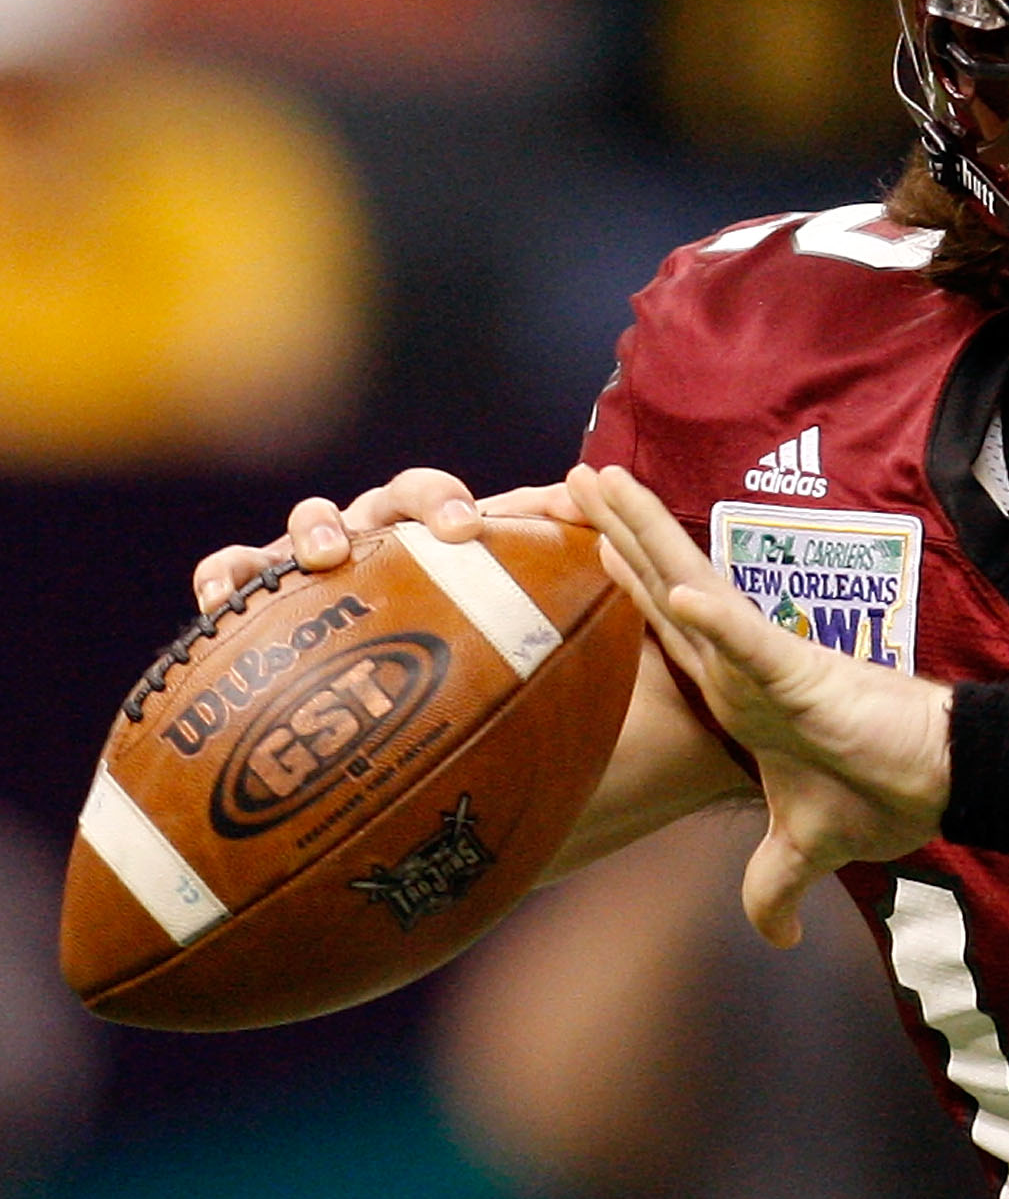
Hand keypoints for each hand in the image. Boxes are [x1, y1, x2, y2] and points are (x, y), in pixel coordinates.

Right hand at [191, 469, 582, 616]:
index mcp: (427, 533)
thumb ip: (564, 560)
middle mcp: (373, 538)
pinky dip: (224, 578)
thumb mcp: (522, 604)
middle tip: (406, 538)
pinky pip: (235, 577)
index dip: (447, 500)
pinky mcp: (260, 602)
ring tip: (319, 560)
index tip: (468, 528)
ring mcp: (314, 566)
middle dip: (385, 513)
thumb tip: (599, 511)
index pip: (437, 497)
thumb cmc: (468, 646)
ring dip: (308, 533)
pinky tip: (219, 600)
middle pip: (373, 503)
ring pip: (302, 528)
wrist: (411, 701)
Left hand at [569, 463, 950, 946]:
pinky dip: (715, 617)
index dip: (626, 582)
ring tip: (602, 483)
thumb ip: (777, 885)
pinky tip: (676, 586)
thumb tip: (772, 939)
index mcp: (736, 694)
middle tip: (572, 476)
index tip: (586, 536)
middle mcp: (740, 668)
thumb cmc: (884, 795)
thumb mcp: (809, 850)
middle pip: (665, 586)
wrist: (942, 783)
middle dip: (618, 530)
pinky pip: (751, 643)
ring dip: (646, 537)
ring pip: (693, 589)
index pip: (667, 627)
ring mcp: (765, 665)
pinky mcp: (802, 676)